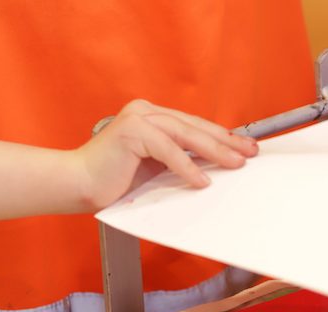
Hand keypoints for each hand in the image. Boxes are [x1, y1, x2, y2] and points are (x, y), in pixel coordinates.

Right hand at [73, 99, 258, 209]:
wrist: (78, 184)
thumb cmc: (115, 181)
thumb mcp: (157, 169)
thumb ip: (181, 161)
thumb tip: (215, 166)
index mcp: (153, 117)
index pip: (195, 126)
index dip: (223, 136)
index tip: (246, 147)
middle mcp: (146, 112)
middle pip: (195, 127)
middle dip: (226, 141)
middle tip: (249, 153)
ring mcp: (138, 119)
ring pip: (185, 134)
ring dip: (214, 151)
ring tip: (234, 164)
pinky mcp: (131, 132)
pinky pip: (167, 150)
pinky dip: (186, 166)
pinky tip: (201, 180)